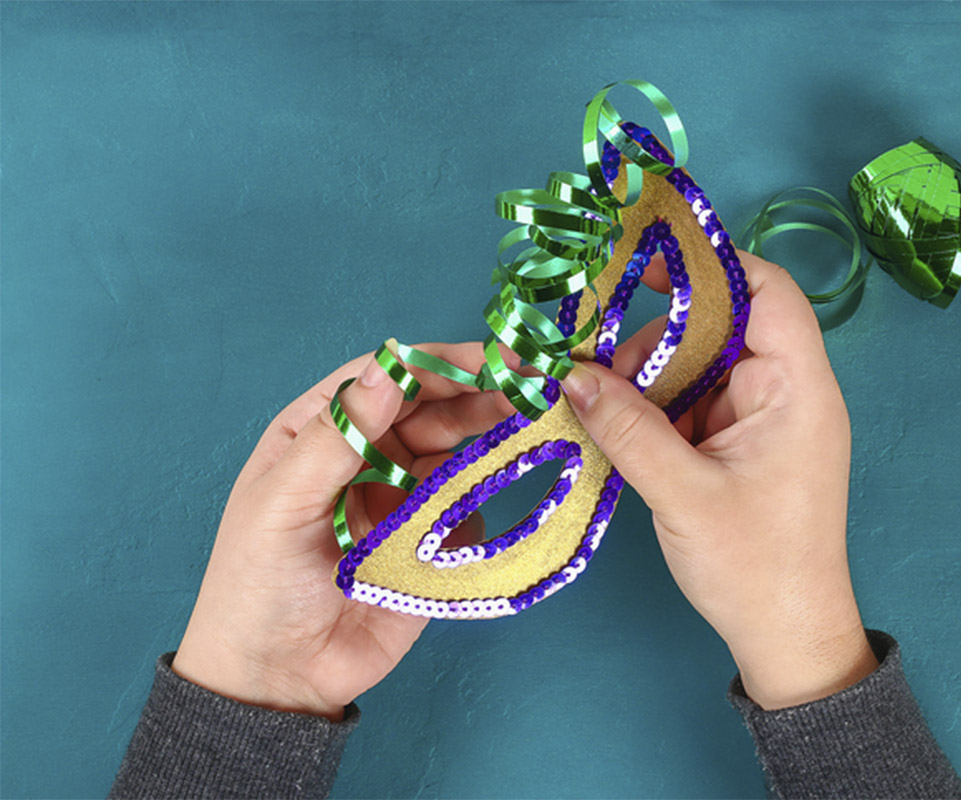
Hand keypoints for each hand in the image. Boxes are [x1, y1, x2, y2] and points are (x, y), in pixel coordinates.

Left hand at [173, 343, 512, 719]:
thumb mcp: (283, 502)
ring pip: (459, 454)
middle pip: (433, 409)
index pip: (386, 379)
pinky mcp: (432, 544)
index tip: (486, 360)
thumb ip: (336, 436)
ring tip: (533, 427)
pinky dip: (486, 502)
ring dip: (493, 439)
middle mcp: (368, 457)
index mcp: (322, 433)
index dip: (437, 364)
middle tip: (529, 390)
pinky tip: (492, 502)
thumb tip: (389, 369)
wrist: (277, 679)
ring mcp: (403, 499)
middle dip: (479, 396)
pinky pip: (471, 512)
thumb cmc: (257, 584)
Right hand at [563, 251, 877, 709]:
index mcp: (797, 389)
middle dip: (655, 338)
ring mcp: (758, 418)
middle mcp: (783, 392)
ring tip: (597, 404)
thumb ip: (627, 430)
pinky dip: (651, 408)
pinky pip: (688, 403)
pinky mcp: (736, 444)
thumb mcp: (684, 495)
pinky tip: (613, 424)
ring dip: (644, 379)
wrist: (786, 637)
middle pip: (719, 326)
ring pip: (695, 365)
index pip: (767, 292)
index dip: (709, 266)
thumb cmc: (758, 568)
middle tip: (596, 363)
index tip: (644, 264)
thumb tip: (570, 376)